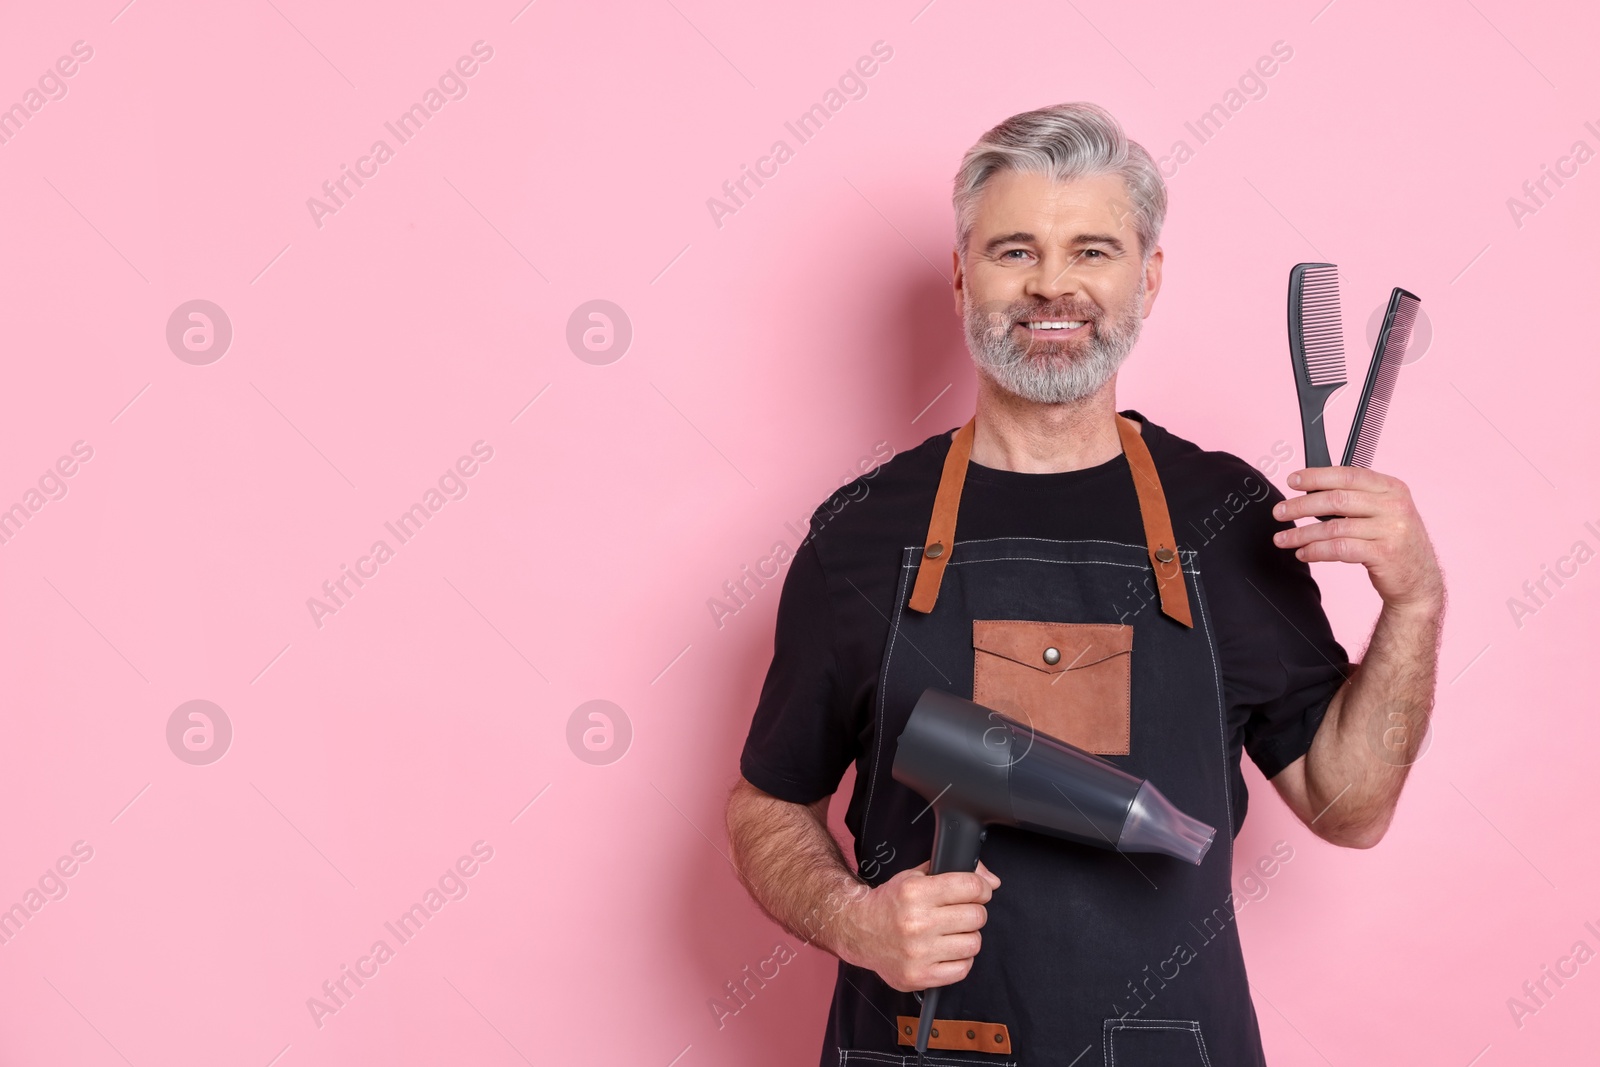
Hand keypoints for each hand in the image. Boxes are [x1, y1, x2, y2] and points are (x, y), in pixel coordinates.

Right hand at [836, 860, 1000, 991]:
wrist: (858, 930)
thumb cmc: (890, 904)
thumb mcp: (915, 876)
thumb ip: (953, 872)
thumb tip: (991, 882)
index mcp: (915, 892)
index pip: (971, 887)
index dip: (981, 888)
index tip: (979, 891)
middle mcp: (916, 922)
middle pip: (976, 916)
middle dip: (974, 912)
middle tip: (961, 913)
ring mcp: (918, 953)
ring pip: (973, 944)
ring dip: (967, 937)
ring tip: (952, 933)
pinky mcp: (919, 976)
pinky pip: (962, 969)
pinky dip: (960, 960)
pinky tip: (946, 951)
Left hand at [1272, 467, 1444, 613]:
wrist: (1419, 582)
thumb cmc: (1394, 543)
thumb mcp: (1384, 513)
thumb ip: (1357, 499)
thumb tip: (1312, 491)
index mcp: (1392, 488)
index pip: (1348, 475)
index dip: (1317, 476)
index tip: (1292, 480)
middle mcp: (1394, 506)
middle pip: (1337, 500)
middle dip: (1301, 505)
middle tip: (1279, 512)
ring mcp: (1392, 530)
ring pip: (1334, 527)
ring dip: (1302, 534)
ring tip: (1284, 539)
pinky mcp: (1385, 554)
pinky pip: (1340, 549)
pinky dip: (1316, 551)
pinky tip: (1304, 553)